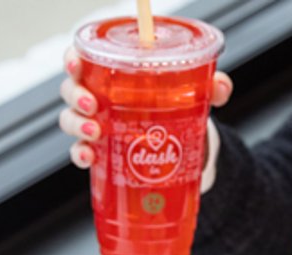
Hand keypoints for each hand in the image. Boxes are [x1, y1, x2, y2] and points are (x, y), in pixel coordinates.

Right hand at [59, 48, 232, 168]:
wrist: (180, 146)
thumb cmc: (175, 108)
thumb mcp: (193, 94)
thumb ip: (208, 87)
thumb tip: (220, 87)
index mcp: (113, 75)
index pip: (83, 60)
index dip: (73, 59)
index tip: (76, 63)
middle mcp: (99, 98)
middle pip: (70, 90)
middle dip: (76, 95)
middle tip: (91, 104)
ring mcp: (95, 126)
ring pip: (71, 121)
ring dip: (77, 125)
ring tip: (95, 132)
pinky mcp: (101, 153)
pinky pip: (80, 153)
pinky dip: (81, 155)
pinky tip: (90, 159)